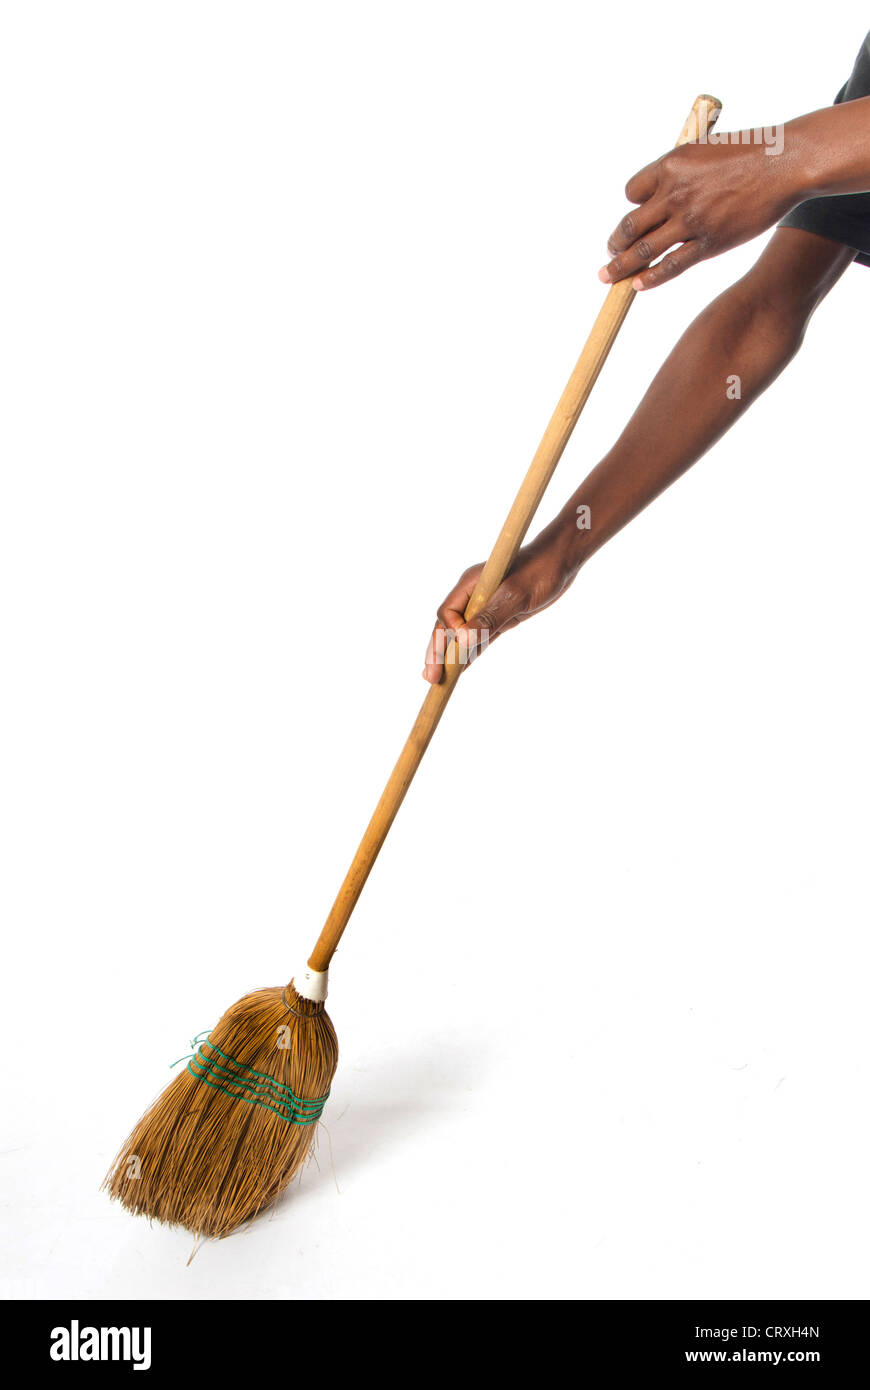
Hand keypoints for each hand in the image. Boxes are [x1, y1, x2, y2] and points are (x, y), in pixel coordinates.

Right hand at [422, 535, 575, 682]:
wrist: (561, 562)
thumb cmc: (539, 571)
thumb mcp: (515, 596)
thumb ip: (489, 618)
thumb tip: (461, 641)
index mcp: (470, 584)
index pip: (447, 613)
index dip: (450, 632)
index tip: (462, 645)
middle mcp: (472, 596)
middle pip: (447, 626)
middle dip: (437, 651)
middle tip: (431, 677)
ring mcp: (484, 607)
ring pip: (461, 635)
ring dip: (450, 656)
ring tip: (438, 680)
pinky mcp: (498, 616)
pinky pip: (479, 637)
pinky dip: (469, 653)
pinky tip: (460, 670)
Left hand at [599, 134, 800, 289]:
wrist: (783, 165)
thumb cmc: (748, 152)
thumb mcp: (703, 149)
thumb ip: (679, 170)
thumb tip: (660, 190)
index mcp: (670, 165)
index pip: (632, 192)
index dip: (632, 204)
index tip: (637, 212)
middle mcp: (675, 194)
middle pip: (629, 225)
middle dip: (615, 243)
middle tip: (609, 253)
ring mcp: (690, 221)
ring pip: (643, 250)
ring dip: (620, 266)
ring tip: (607, 277)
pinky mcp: (709, 243)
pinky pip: (671, 266)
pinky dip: (650, 278)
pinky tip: (638, 286)